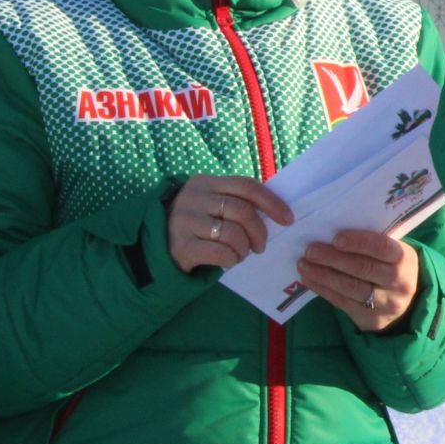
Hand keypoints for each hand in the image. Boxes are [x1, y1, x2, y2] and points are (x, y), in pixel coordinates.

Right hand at [166, 174, 293, 273]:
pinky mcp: (180, 245)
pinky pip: (219, 251)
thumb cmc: (196, 225)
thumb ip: (237, 202)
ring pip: (232, 233)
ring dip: (244, 248)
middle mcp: (193, 198)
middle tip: (260, 246)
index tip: (288, 219)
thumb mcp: (212, 205)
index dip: (272, 203)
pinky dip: (231, 258)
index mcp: (206, 182)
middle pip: (242, 211)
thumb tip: (277, 212)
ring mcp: (184, 221)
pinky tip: (229, 261)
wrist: (156, 248)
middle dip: (259, 232)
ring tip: (242, 253)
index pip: (247, 187)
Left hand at [298, 229, 421, 332]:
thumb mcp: (391, 254)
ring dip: (323, 274)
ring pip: (350, 287)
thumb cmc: (390, 267)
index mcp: (405, 259)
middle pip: (363, 268)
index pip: (383, 247)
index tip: (336, 238)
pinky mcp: (371, 319)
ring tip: (303, 263)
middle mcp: (400, 282)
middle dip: (333, 258)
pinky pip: (342, 302)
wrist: (403, 303)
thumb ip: (371, 243)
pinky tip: (308, 278)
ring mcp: (386, 303)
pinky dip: (322, 289)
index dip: (359, 242)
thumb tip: (332, 230)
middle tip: (310, 250)